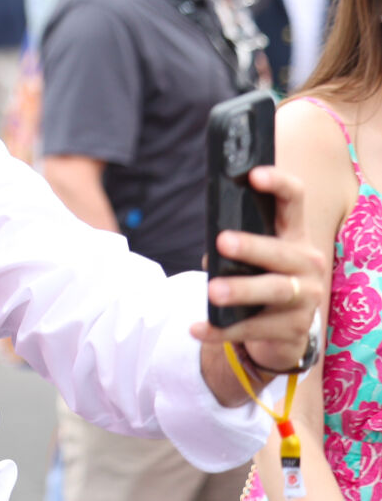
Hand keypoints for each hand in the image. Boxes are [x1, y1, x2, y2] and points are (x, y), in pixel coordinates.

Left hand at [191, 165, 322, 400]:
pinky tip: (197, 328)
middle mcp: (307, 264)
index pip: (293, 201)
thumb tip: (213, 247)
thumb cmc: (261, 276)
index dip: (278, 184)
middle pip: (281, 252)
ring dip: (241, 290)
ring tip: (212, 292)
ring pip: (274, 291)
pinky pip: (253, 329)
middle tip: (221, 241)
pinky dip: (221, 329)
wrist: (283, 330)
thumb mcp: (253, 255)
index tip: (253, 174)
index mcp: (293, 235)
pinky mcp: (293, 330)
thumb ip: (234, 241)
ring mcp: (305, 299)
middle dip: (252, 246)